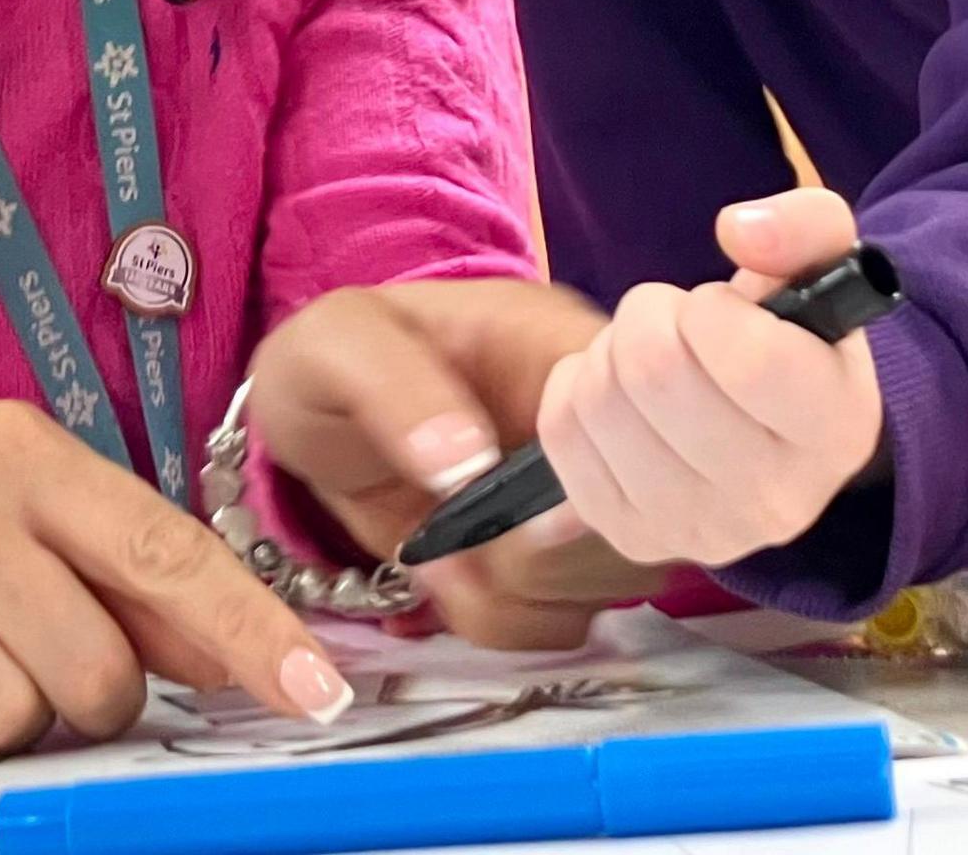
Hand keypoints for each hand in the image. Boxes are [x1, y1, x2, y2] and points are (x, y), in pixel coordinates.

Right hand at [0, 400, 351, 762]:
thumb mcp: (34, 498)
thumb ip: (136, 575)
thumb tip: (244, 658)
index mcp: (23, 456)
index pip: (162, 555)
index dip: (247, 632)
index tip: (315, 692)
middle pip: (91, 673)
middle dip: (89, 693)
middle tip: (40, 653)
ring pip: (6, 721)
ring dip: (2, 715)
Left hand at [244, 278, 675, 648]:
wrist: (317, 422)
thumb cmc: (336, 361)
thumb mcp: (342, 347)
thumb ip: (400, 390)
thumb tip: (467, 462)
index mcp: (570, 353)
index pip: (651, 419)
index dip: (595, 474)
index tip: (509, 501)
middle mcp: (602, 431)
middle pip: (650, 516)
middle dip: (544, 551)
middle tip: (454, 534)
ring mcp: (584, 501)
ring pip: (616, 578)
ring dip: (519, 591)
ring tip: (440, 551)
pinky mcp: (554, 562)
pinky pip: (569, 620)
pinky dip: (504, 620)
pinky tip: (448, 578)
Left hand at [536, 189, 883, 568]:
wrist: (771, 436)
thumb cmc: (794, 343)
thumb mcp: (821, 271)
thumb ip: (804, 225)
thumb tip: (740, 229)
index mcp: (836, 431)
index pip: (748, 357)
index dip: (713, 309)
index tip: (719, 307)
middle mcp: (774, 502)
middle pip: (655, 371)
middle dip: (651, 318)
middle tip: (676, 325)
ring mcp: (699, 533)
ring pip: (601, 401)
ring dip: (610, 354)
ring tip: (651, 362)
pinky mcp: (633, 539)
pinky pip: (561, 434)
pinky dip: (575, 391)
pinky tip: (620, 399)